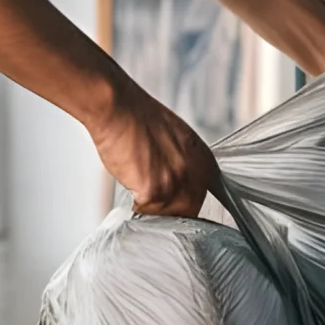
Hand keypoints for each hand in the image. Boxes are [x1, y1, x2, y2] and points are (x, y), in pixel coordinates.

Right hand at [89, 92, 219, 216]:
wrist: (118, 107)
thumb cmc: (138, 120)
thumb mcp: (176, 142)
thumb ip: (183, 166)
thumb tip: (175, 187)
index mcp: (205, 161)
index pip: (201, 198)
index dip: (180, 203)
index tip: (167, 200)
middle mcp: (198, 174)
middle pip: (188, 213)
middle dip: (166, 209)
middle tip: (148, 194)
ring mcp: (178, 184)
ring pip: (167, 217)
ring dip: (150, 208)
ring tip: (137, 183)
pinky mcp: (156, 191)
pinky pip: (146, 214)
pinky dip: (135, 206)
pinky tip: (130, 183)